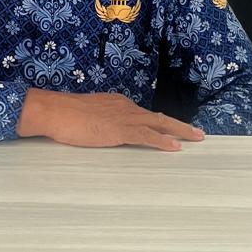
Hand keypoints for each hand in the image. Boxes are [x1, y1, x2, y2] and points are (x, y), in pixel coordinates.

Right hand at [17, 88, 205, 150]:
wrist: (54, 111)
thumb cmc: (63, 115)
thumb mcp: (85, 116)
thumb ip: (98, 121)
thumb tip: (101, 129)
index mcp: (116, 104)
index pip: (144, 115)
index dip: (160, 123)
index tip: (172, 129)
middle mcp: (124, 107)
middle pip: (158, 117)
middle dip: (179, 125)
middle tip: (197, 133)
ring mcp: (123, 118)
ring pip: (159, 124)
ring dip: (179, 131)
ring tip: (196, 138)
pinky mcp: (120, 130)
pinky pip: (147, 136)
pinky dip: (163, 141)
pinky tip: (176, 147)